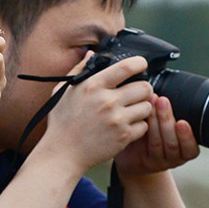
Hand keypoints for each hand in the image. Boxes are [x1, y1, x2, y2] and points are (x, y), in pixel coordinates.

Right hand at [40, 52, 154, 174]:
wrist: (62, 153)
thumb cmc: (61, 122)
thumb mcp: (63, 91)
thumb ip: (78, 70)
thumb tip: (91, 54)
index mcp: (93, 86)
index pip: (127, 67)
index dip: (139, 63)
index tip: (141, 65)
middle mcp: (107, 101)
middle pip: (144, 87)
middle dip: (143, 89)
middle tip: (137, 93)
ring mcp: (117, 120)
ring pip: (147, 107)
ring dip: (142, 108)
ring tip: (131, 111)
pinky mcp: (123, 136)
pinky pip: (144, 126)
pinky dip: (138, 126)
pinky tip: (126, 126)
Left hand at [114, 94, 199, 175]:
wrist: (135, 156)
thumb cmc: (153, 136)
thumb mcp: (165, 125)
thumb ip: (168, 112)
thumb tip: (169, 85)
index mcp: (184, 149)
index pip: (191, 148)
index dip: (188, 136)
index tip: (182, 122)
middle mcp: (174, 156)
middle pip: (173, 143)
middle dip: (167, 120)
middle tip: (162, 101)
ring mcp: (158, 160)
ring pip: (158, 144)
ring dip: (155, 123)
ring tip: (150, 104)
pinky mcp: (144, 161)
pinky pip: (144, 148)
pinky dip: (144, 132)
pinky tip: (141, 120)